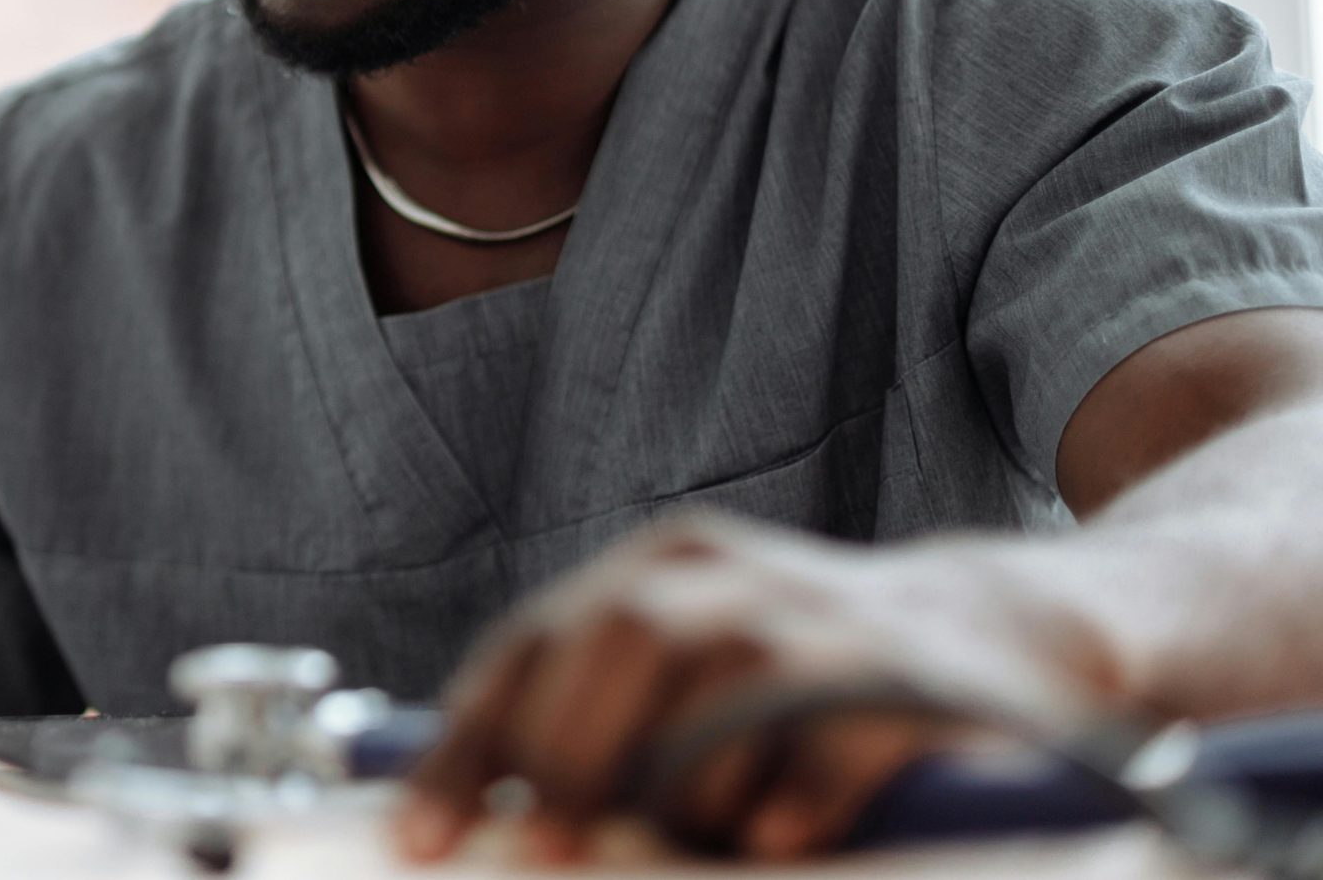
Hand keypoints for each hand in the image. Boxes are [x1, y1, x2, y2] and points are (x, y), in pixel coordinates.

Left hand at [396, 515, 1120, 863]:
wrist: (998, 637)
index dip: (470, 745)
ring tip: (700, 837)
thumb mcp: (693, 681)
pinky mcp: (905, 674)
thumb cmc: (807, 686)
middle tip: (545, 851)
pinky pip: (831, 734)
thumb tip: (501, 828)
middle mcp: (725, 575)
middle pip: (619, 637)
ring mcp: (819, 614)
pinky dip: (792, 792)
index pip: (530, 646)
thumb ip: (605, 732)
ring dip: (685, 779)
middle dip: (567, 754)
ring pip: (719, 677)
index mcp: (655, 572)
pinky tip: (775, 837)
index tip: (425, 837)